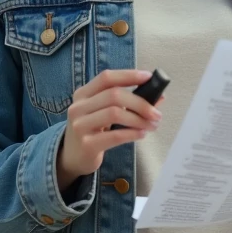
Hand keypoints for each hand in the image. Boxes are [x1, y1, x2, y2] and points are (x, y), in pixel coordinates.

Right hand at [56, 70, 164, 191]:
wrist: (72, 157)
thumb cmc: (93, 130)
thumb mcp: (104, 112)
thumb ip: (127, 102)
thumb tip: (159, 96)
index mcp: (83, 94)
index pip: (106, 78)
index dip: (128, 75)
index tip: (149, 77)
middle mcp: (78, 107)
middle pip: (114, 95)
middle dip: (140, 103)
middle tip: (156, 114)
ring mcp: (80, 125)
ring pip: (115, 113)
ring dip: (139, 119)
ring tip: (151, 125)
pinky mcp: (87, 144)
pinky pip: (115, 135)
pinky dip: (133, 133)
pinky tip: (141, 134)